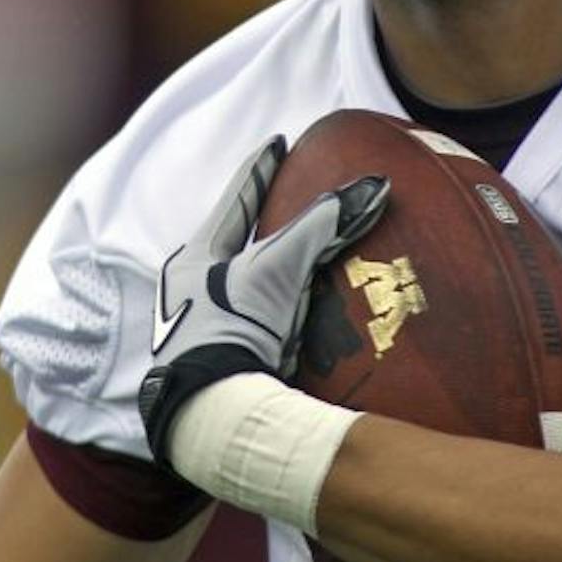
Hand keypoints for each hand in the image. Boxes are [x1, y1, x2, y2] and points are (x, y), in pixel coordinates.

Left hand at [137, 135, 388, 470]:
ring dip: (261, 272)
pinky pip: (247, 324)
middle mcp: (187, 291)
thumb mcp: (278, 271)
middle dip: (253, 222)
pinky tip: (288, 320)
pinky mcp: (214, 363)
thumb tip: (374, 186)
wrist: (210, 417)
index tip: (277, 144)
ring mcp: (196, 330)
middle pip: (228, 242)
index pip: (235, 200)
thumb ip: (323, 227)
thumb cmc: (234, 333)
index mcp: (195, 260)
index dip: (260, 171)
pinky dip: (270, 313)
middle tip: (280, 199)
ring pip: (233, 285)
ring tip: (288, 258)